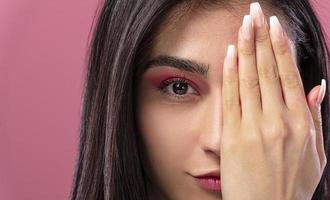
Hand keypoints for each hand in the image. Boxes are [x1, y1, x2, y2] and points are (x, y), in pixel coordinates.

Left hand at [220, 2, 326, 199]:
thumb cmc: (291, 185)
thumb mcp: (315, 154)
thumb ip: (315, 118)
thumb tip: (317, 88)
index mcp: (301, 122)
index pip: (288, 74)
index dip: (280, 47)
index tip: (274, 25)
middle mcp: (278, 120)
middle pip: (267, 69)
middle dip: (260, 37)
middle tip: (255, 11)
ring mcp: (254, 127)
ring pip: (249, 78)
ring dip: (245, 47)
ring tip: (242, 24)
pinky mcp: (233, 136)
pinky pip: (231, 98)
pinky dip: (230, 74)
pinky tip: (229, 54)